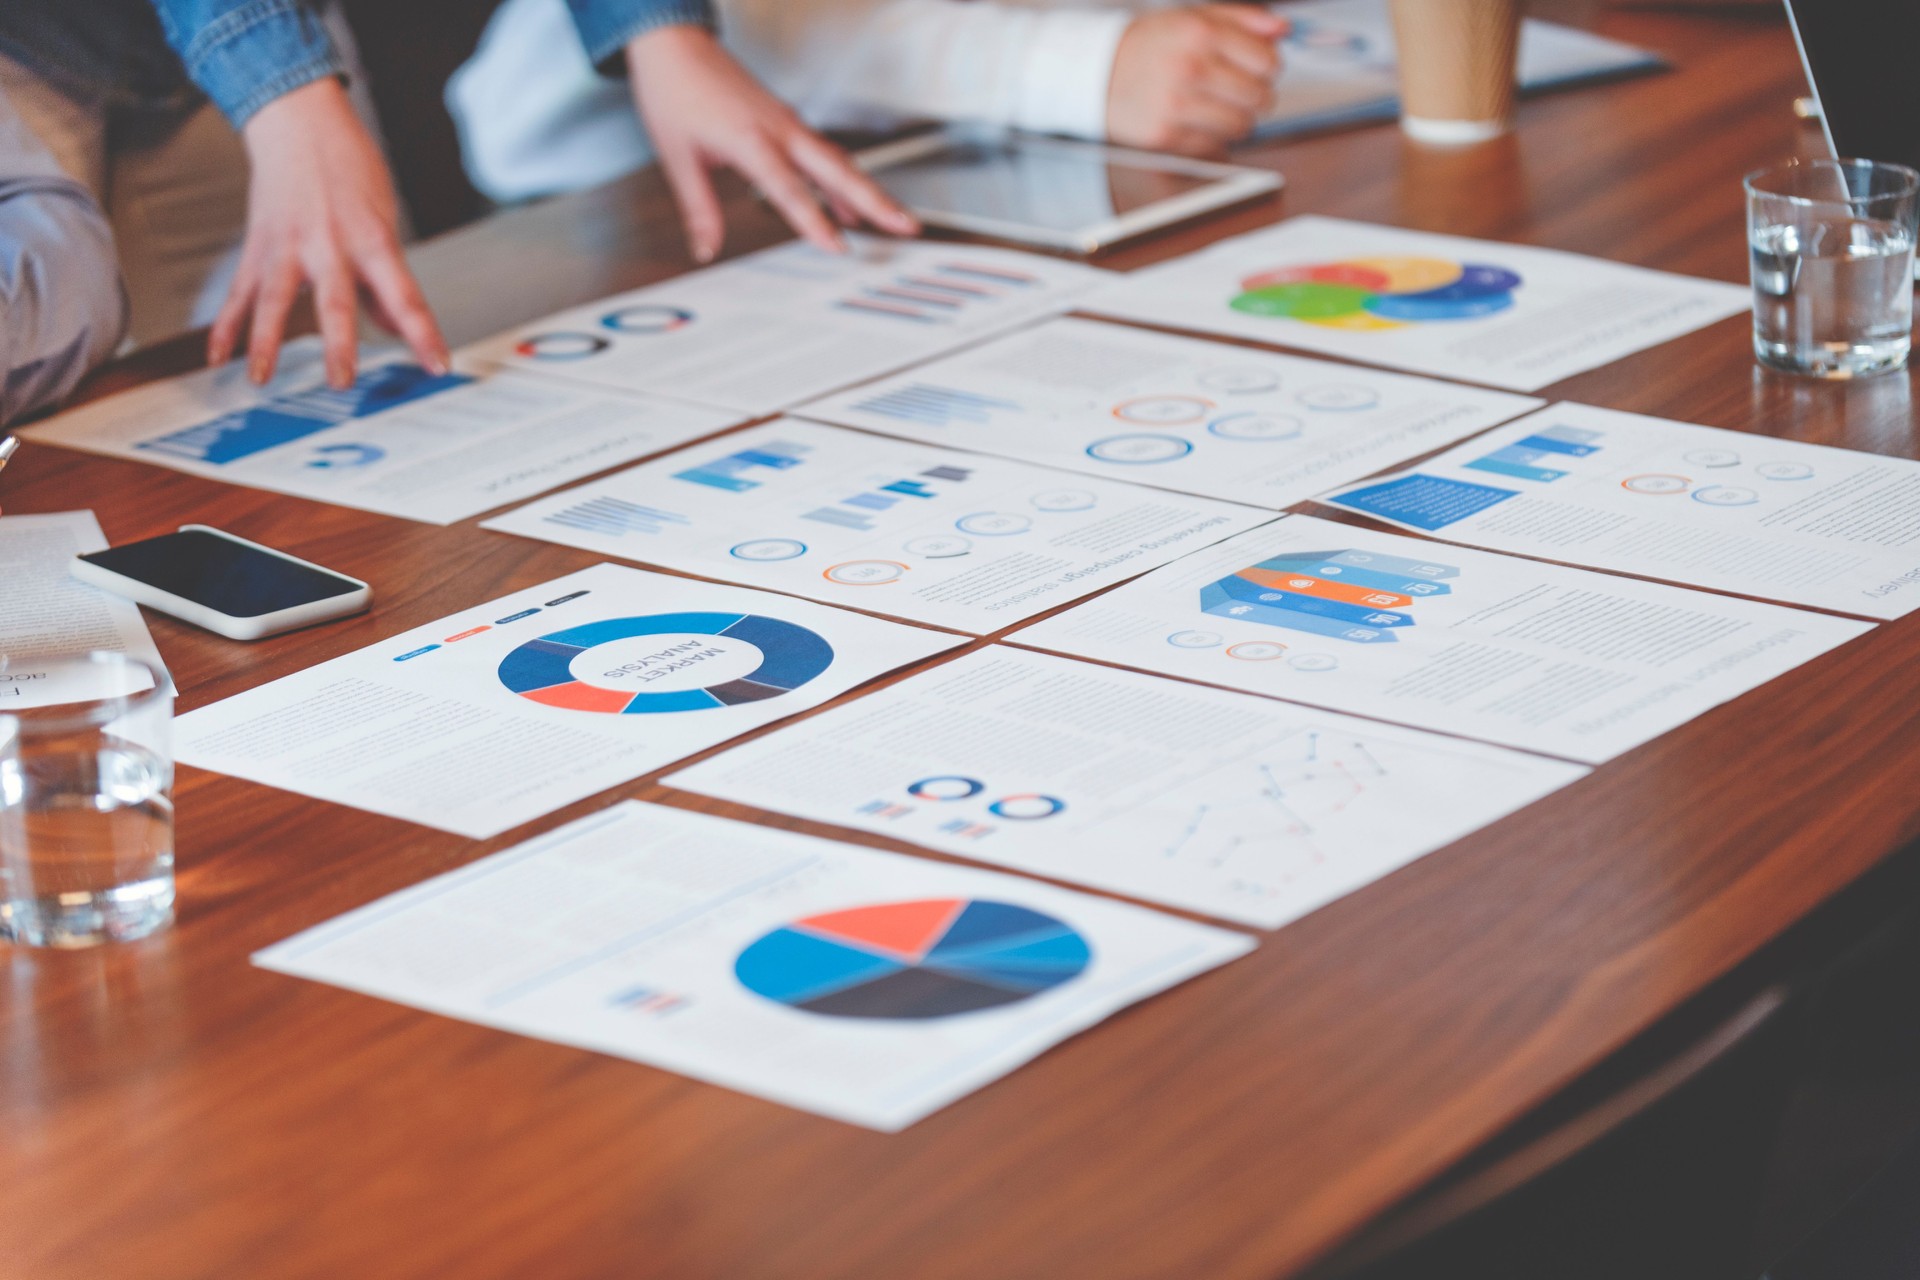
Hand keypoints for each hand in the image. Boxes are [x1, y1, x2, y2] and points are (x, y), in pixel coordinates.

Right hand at [212, 78, 449, 387]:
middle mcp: (328, 245)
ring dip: (266, 341)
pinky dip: (227, 325)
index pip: (405, 297)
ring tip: (260, 377)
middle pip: (334, 302)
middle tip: (341, 381)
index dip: (423, 334)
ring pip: (273, 299)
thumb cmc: (348, 167)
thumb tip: (398, 328)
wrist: (298, 120)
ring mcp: (287, 246)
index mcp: (372, 240)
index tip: (437, 365)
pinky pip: (240, 292)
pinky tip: (219, 356)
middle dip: (338, 344)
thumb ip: (386, 279)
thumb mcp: (384, 218)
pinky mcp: (258, 246)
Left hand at [625, 25, 917, 262]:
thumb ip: (699, 208)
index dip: (814, 220)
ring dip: (867, 192)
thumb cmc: (674, 91)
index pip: (789, 188)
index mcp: (750, 139)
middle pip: (837, 170)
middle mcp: (778, 129)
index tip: (837, 247)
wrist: (676, 45)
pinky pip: (824, 153)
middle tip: (904, 225)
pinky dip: (843, 179)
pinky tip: (847, 204)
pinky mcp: (788, 121)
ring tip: (893, 220)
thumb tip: (705, 249)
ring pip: (838, 161)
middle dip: (874, 200)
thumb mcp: (677, 157)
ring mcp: (788, 123)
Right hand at [1108, 5, 1287, 155]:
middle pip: (1259, 97)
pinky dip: (1213, 136)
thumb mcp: (1194, 17)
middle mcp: (1189, 68)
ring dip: (1238, 119)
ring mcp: (1177, 106)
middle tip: (1243, 91)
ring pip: (1241, 126)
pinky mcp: (1166, 136)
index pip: (1267, 61)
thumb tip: (1282, 29)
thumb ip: (1242, 19)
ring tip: (1219, 106)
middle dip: (1258, 96)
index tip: (1259, 68)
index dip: (1269, 67)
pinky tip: (1196, 119)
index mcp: (1199, 33)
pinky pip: (1215, 145)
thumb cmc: (1149, 46)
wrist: (1098, 73)